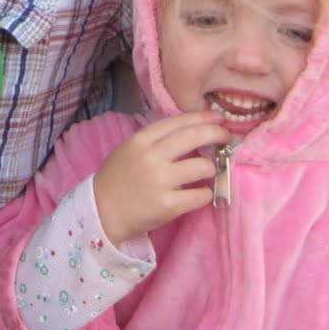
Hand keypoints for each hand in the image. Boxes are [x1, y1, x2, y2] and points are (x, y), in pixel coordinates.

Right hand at [93, 112, 233, 246]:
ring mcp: (160, 181)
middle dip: (216, 134)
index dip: (202, 117)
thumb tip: (190, 129)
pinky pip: (200, 195)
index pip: (178, 122)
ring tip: (208, 171)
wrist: (102, 212)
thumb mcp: (129, 149)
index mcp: (141, 140)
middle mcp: (151, 157)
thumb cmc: (118, 178)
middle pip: (194, 137)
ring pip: (202, 166)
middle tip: (226, 137)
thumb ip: (155, 138)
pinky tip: (201, 193)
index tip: (218, 117)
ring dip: (211, 168)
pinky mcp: (168, 205)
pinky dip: (205, 193)